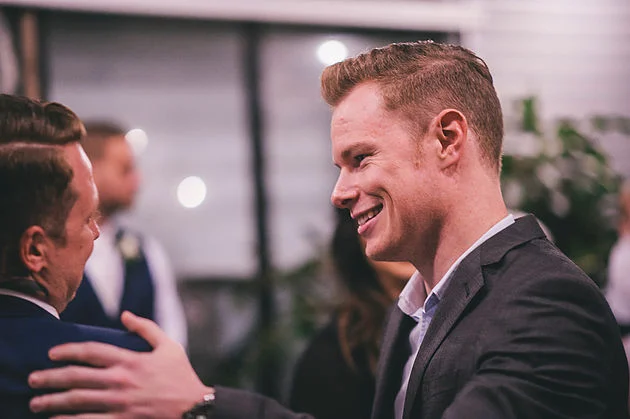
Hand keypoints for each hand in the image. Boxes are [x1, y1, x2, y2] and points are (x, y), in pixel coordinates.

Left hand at [29, 311, 210, 417]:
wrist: (194, 408)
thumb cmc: (181, 376)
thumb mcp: (169, 346)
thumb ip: (146, 328)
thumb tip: (125, 314)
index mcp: (130, 360)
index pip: (91, 352)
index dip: (68, 351)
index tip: (52, 354)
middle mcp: (121, 381)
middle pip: (77, 377)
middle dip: (51, 377)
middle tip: (33, 379)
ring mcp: (120, 403)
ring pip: (78, 400)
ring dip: (53, 401)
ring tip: (37, 402)